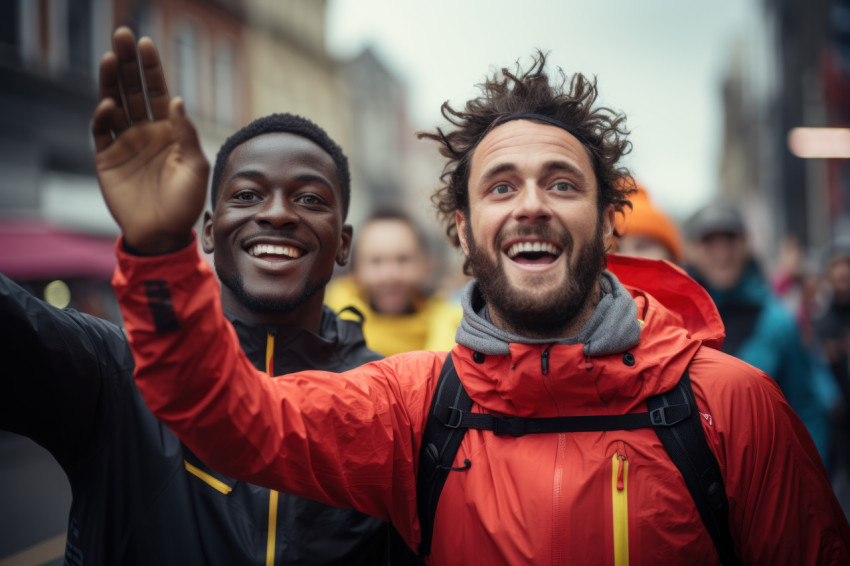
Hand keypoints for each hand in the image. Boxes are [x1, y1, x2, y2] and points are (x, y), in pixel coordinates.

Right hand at [92, 27, 208, 253]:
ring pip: (115, 103)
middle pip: (133, 89)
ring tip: (110, 57)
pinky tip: (110, 104)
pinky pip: (102, 132)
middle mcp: (145, 132)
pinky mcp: (107, 159)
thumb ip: (187, 134)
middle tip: (122, 35)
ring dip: (110, 81)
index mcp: (168, 130)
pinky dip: (104, 117)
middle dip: (127, 63)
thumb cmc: (186, 203)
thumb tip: (177, 101)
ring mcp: (124, 143)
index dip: (151, 68)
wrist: (164, 233)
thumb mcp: (195, 167)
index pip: (158, 91)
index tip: (146, 43)